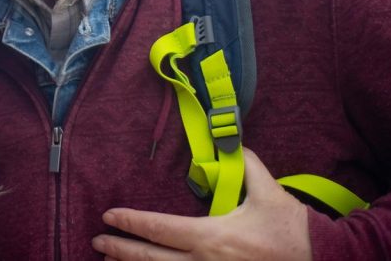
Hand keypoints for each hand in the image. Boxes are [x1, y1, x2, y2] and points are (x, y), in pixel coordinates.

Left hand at [92, 148, 311, 259]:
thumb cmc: (293, 230)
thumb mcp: (269, 191)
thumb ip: (247, 164)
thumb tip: (232, 141)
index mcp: (212, 237)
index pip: (159, 229)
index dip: (130, 223)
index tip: (108, 216)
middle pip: (150, 260)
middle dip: (120, 250)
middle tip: (97, 241)